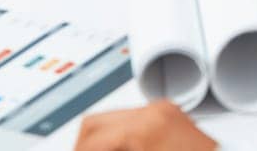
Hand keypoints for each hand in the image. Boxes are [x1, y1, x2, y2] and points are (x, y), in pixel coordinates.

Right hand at [76, 100, 215, 149]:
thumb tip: (87, 150)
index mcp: (145, 126)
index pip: (91, 140)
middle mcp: (153, 111)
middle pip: (95, 123)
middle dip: (86, 146)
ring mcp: (162, 110)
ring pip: (112, 120)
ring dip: (104, 142)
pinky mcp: (169, 114)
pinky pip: (133, 121)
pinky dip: (121, 139)